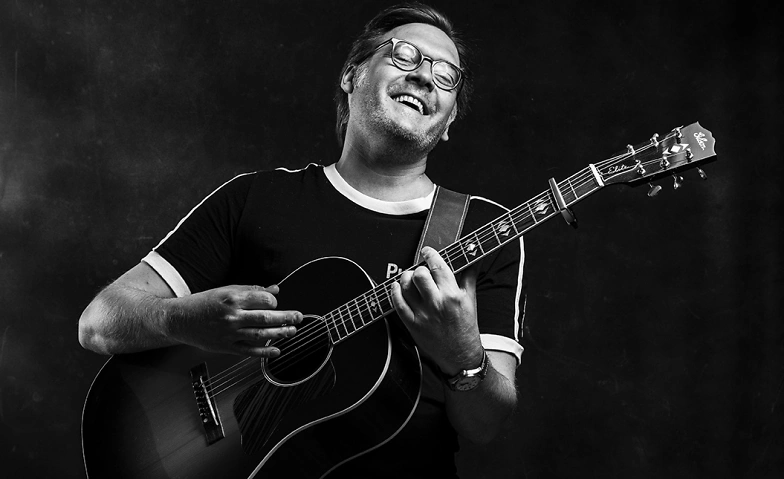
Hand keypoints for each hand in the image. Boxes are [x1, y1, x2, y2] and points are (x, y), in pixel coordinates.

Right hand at [167, 284, 301, 356]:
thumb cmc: (204, 303)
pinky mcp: (226, 347)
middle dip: (286, 318)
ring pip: (261, 334)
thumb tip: (275, 290)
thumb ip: (252, 290)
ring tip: (292, 331)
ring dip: (280, 334)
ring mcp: (229, 333)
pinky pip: (249, 351)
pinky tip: (276, 351)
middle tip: (299, 317)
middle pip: (266, 317)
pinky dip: (264, 352)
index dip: (274, 302)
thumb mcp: (227, 290)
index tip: (275, 304)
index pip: (264, 300)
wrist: (180, 319)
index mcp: (233, 298)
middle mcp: (232, 316)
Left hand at [391, 247, 483, 375]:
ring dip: (405, 278)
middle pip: (419, 274)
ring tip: (409, 278)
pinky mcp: (412, 325)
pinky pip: (397, 304)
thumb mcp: (471, 300)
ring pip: (406, 286)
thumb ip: (469, 277)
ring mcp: (423, 315)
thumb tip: (471, 259)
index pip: (438, 266)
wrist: (461, 355)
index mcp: (453, 295)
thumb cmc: (466, 328)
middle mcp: (437, 304)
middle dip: (419, 268)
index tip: (427, 252)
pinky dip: (395, 292)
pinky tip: (397, 287)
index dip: (430, 255)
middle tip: (420, 270)